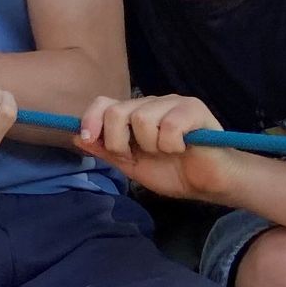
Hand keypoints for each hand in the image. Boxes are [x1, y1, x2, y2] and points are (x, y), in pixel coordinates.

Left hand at [75, 92, 239, 201]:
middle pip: (117, 111)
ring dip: (151, 146)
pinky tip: (182, 148)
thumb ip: (106, 150)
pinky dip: (172, 145)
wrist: (207, 183)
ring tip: (166, 152)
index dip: (92, 119)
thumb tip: (78, 137)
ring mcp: (173, 103)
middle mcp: (151, 103)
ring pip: (142, 118)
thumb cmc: (172, 172)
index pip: (103, 103)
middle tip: (139, 155)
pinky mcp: (194, 108)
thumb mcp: (131, 165)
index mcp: (134, 113)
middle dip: (120, 142)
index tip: (91, 139)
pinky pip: (168, 126)